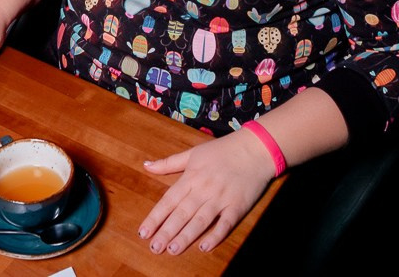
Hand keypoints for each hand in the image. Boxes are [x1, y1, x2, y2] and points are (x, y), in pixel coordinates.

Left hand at [138, 129, 275, 254]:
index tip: (143, 232)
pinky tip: (204, 247)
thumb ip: (169, 163)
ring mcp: (221, 198)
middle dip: (167, 232)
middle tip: (154, 247)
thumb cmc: (223, 150)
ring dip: (186, 236)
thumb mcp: (193, 153)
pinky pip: (225, 224)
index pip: (169, 200)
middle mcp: (204, 189)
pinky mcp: (237, 206)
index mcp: (191, 177)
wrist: (256, 148)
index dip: (155, 217)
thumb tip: (145, 165)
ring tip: (173, 249)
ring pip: (200, 220)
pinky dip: (215, 235)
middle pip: (182, 213)